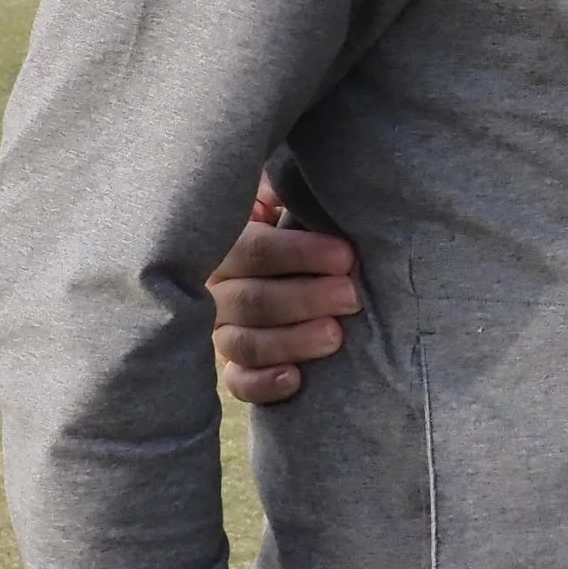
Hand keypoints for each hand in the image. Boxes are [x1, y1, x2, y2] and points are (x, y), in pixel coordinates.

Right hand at [208, 172, 363, 403]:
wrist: (285, 258)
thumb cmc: (289, 218)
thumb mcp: (280, 193)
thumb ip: (284, 188)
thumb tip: (297, 184)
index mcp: (223, 244)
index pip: (253, 250)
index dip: (299, 253)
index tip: (345, 256)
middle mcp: (215, 289)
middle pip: (251, 299)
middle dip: (305, 298)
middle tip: (352, 297)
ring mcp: (220, 330)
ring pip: (244, 343)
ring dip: (291, 341)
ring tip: (334, 337)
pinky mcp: (233, 367)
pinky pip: (239, 383)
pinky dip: (263, 384)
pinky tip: (295, 379)